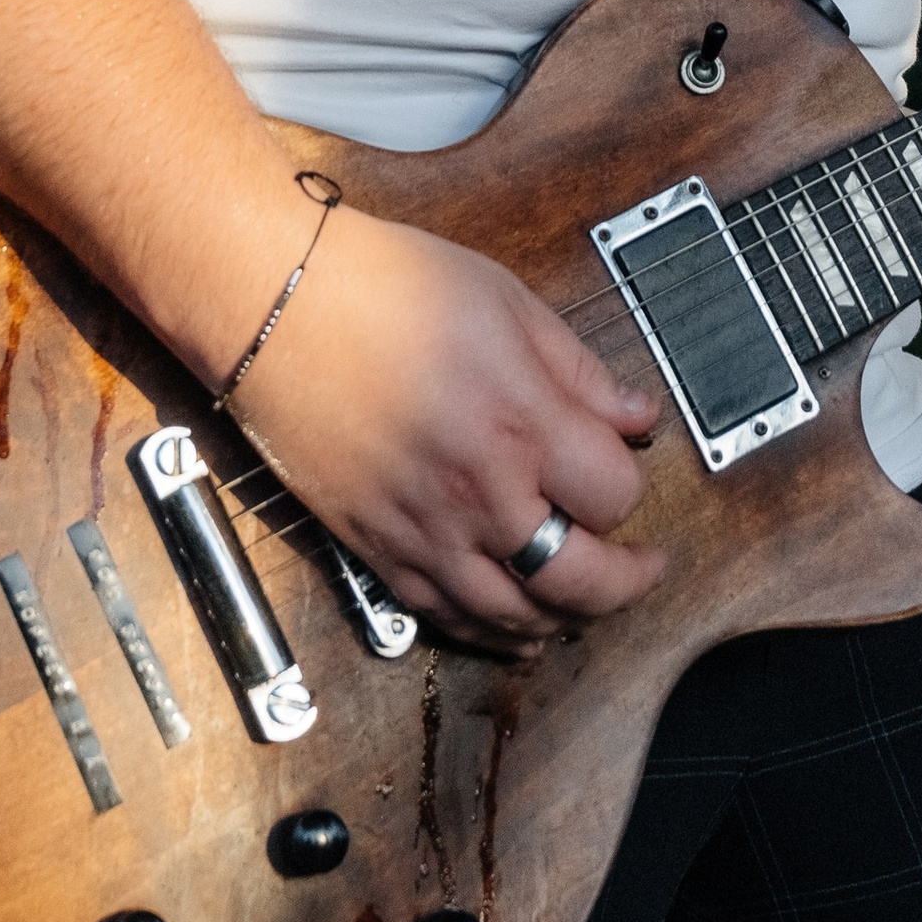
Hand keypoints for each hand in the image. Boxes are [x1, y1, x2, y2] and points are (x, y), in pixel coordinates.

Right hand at [222, 207, 665, 655]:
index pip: (614, 495)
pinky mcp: (376, 550)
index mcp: (520, 421)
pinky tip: (517, 629)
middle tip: (645, 566)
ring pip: (515, 618)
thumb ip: (577, 369)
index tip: (627, 464)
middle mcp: (478, 491)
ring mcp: (424, 531)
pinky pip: (446, 619)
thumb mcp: (504, 300)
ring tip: (589, 602)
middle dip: (626, 582)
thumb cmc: (385, 286)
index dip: (631, 484)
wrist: (276, 306)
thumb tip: (635, 416)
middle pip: (579, 581)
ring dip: (565, 619)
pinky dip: (492, 634)